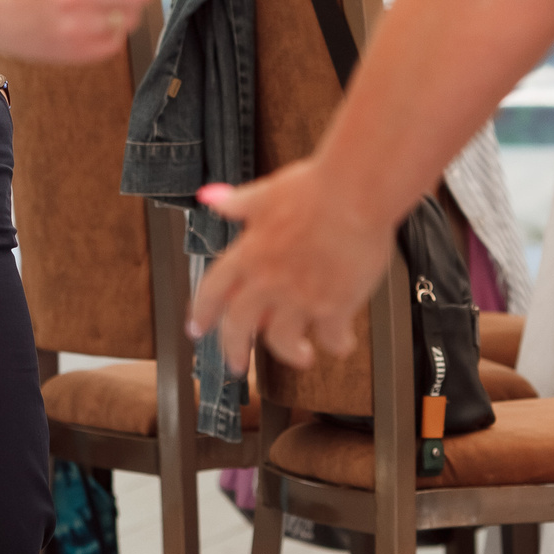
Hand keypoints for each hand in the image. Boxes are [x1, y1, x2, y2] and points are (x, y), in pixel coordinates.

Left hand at [187, 159, 394, 374]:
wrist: (356, 193)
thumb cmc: (316, 189)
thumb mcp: (267, 193)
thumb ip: (238, 202)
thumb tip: (210, 197)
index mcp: (249, 253)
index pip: (212, 291)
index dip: (201, 313)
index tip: (197, 327)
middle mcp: (268, 280)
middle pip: (238, 327)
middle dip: (234, 350)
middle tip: (237, 364)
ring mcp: (300, 298)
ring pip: (282, 342)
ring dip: (290, 354)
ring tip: (300, 356)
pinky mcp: (334, 306)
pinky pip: (331, 338)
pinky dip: (336, 344)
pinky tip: (341, 342)